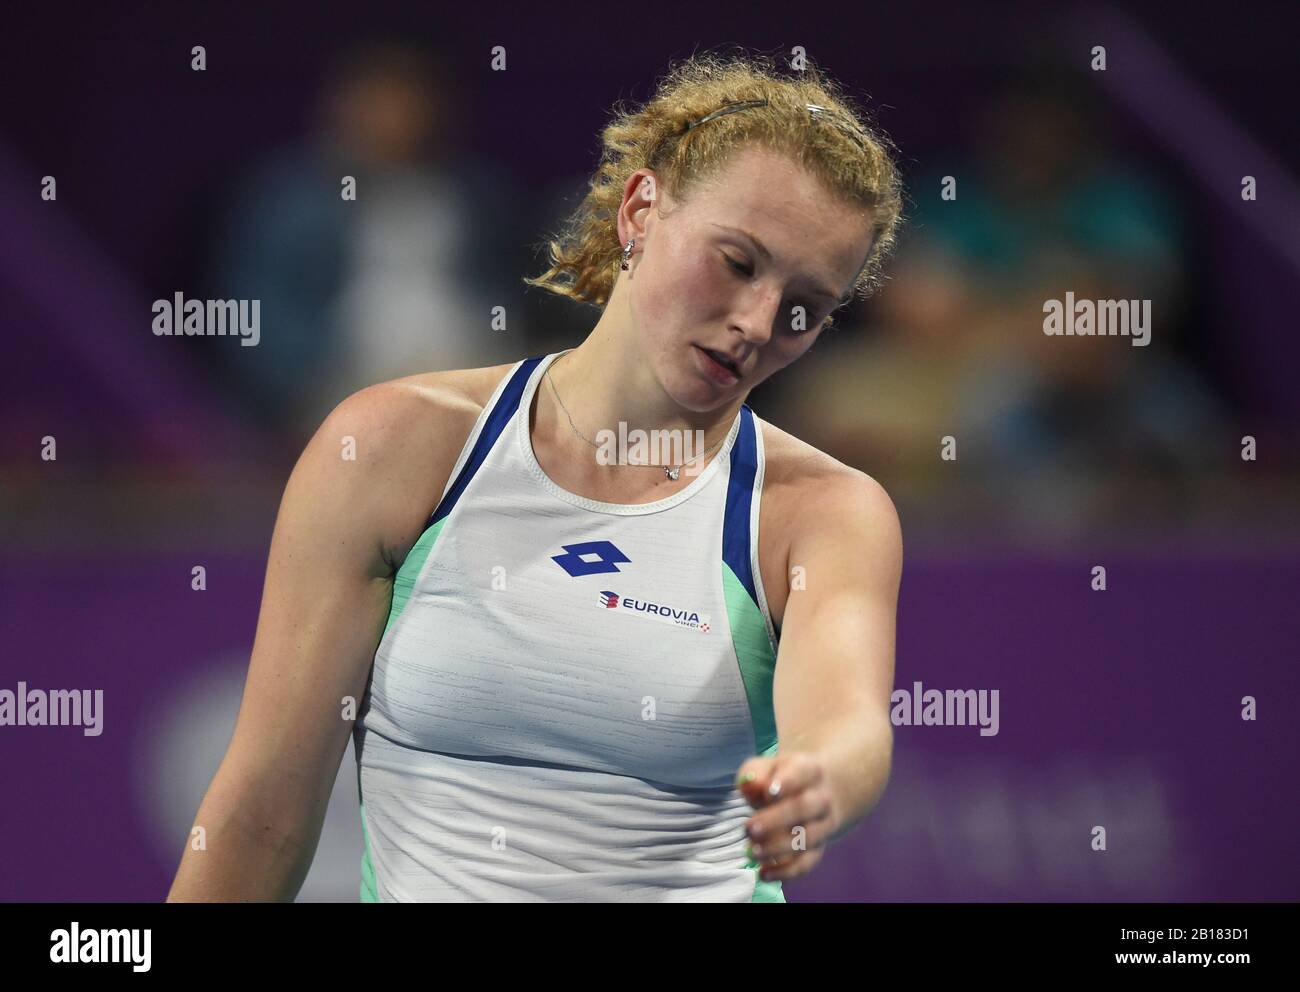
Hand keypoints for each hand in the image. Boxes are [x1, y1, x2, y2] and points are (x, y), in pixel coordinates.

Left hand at [734, 751, 838, 882]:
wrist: (815, 793)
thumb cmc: (781, 778)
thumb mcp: (766, 768)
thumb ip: (754, 774)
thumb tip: (749, 784)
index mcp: (809, 770)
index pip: (801, 772)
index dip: (787, 782)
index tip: (769, 792)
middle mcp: (821, 798)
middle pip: (804, 807)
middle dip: (776, 820)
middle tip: (749, 829)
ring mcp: (823, 825)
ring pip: (807, 839)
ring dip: (778, 848)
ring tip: (751, 852)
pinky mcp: (818, 849)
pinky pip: (807, 863)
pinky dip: (786, 872)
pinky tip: (763, 873)